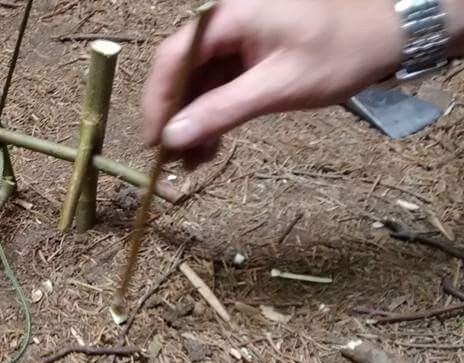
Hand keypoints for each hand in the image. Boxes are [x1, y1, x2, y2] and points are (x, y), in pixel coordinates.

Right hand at [141, 0, 407, 157]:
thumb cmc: (339, 53)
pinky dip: (213, 116)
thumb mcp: (278, 86)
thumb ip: (222, 111)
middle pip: (179, 72)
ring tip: (191, 164)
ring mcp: (235, 40)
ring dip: (193, 123)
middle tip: (168, 159)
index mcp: (227, 18)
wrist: (389, 37)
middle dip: (175, 117)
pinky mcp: (248, 57)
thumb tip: (173, 138)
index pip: (172, 58)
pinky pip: (217, 87)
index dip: (157, 101)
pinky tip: (209, 148)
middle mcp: (224, 25)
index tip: (153, 141)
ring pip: (197, 84)